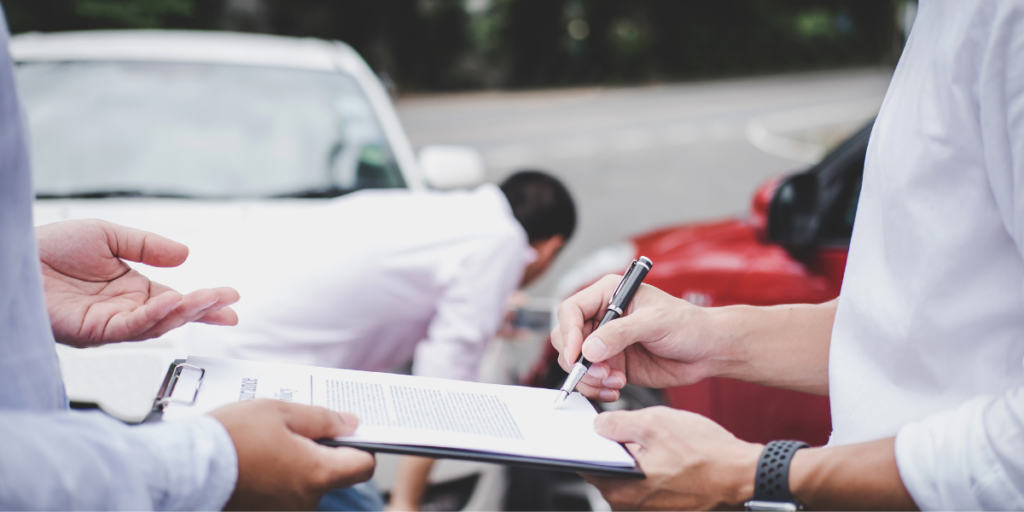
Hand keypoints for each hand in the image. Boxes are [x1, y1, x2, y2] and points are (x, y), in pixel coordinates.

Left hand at [37, 219, 238, 346]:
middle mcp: (123, 311)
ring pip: (157, 325)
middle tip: (230, 306)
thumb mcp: (108, 236)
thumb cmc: (47, 248)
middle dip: (204, 311)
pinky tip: (172, 303)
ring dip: (186, 313)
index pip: (176, 300)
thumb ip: (147, 246)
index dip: (204, 301)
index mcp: (130, 291)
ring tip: (210, 300)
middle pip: (173, 317)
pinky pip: (130, 328)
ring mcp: (109, 324)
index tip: (230, 298)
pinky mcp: (92, 332)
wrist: (11, 255)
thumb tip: (185, 255)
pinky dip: (154, 317)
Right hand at [210, 399, 375, 510]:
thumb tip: (351, 424)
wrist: (184, 470)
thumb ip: (322, 418)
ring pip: (305, 482)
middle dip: (321, 450)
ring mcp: (284, 511)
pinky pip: (282, 492)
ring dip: (296, 462)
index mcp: (318, 473)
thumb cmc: (232, 438)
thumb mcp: (281, 412)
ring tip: (268, 440)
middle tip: (297, 427)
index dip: (363, 445)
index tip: (349, 430)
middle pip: (333, 474)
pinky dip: (276, 476)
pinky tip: (256, 458)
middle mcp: (306, 500)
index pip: (364, 465)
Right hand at [552, 275, 731, 400]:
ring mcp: (606, 344)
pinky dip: (597, 389)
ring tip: (614, 383)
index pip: (571, 311)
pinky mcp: (612, 366)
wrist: (708, 351)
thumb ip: (622, 333)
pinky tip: (616, 389)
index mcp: (608, 295)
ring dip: (589, 378)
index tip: (578, 355)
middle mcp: (603, 318)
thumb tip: (590, 349)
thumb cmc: (689, 325)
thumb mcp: (656, 322)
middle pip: (567, 339)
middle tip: (601, 374)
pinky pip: (591, 380)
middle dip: (579, 361)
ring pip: (576, 363)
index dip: (569, 333)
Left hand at [584, 406, 760, 509]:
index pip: (585, 464)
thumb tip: (598, 426)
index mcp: (620, 488)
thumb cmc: (705, 452)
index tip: (595, 428)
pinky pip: (645, 483)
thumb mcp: (655, 422)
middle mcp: (629, 505)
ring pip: (627, 474)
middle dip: (615, 447)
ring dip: (635, 456)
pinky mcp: (662, 507)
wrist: (741, 473)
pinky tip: (668, 454)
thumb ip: (618, 423)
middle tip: (636, 430)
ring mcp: (646, 509)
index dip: (588, 441)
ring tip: (659, 442)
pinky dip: (650, 467)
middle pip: (606, 469)